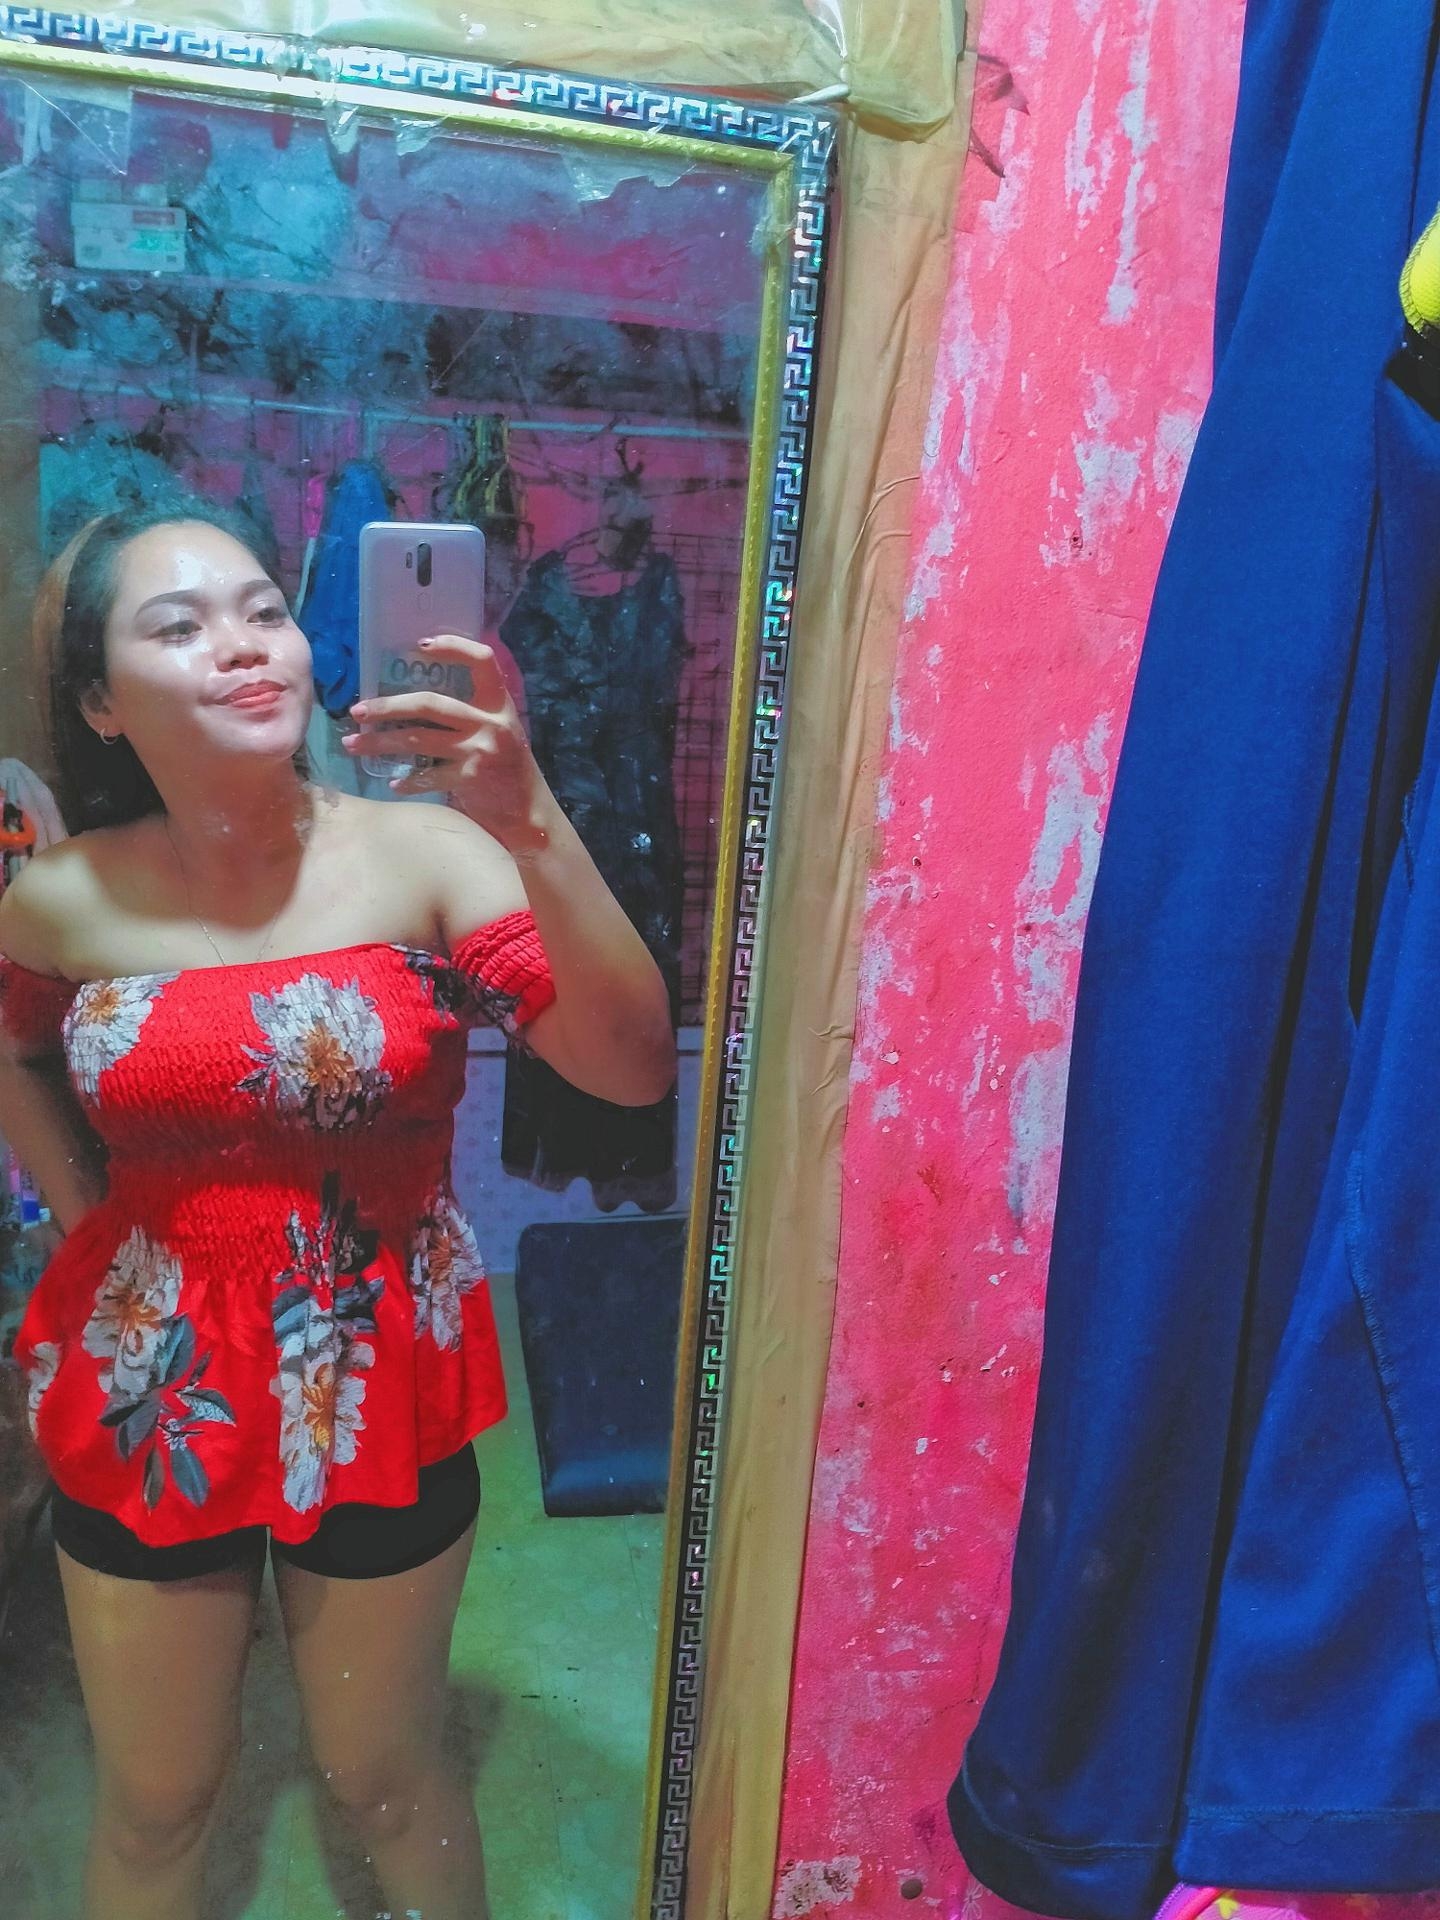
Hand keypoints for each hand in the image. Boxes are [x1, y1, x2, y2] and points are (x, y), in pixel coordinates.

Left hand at [342, 636, 552, 852]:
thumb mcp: (499, 730)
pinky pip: (427, 777)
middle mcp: (491, 723)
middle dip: (388, 706)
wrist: (529, 812)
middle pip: (430, 703)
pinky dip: (407, 782)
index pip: (482, 660)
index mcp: (499, 704)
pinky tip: (393, 783)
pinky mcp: (470, 779)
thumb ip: (471, 713)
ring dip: (380, 743)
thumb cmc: (507, 769)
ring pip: (418, 739)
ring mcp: (480, 751)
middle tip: (358, 710)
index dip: (454, 646)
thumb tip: (415, 699)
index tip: (421, 645)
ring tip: (354, 745)